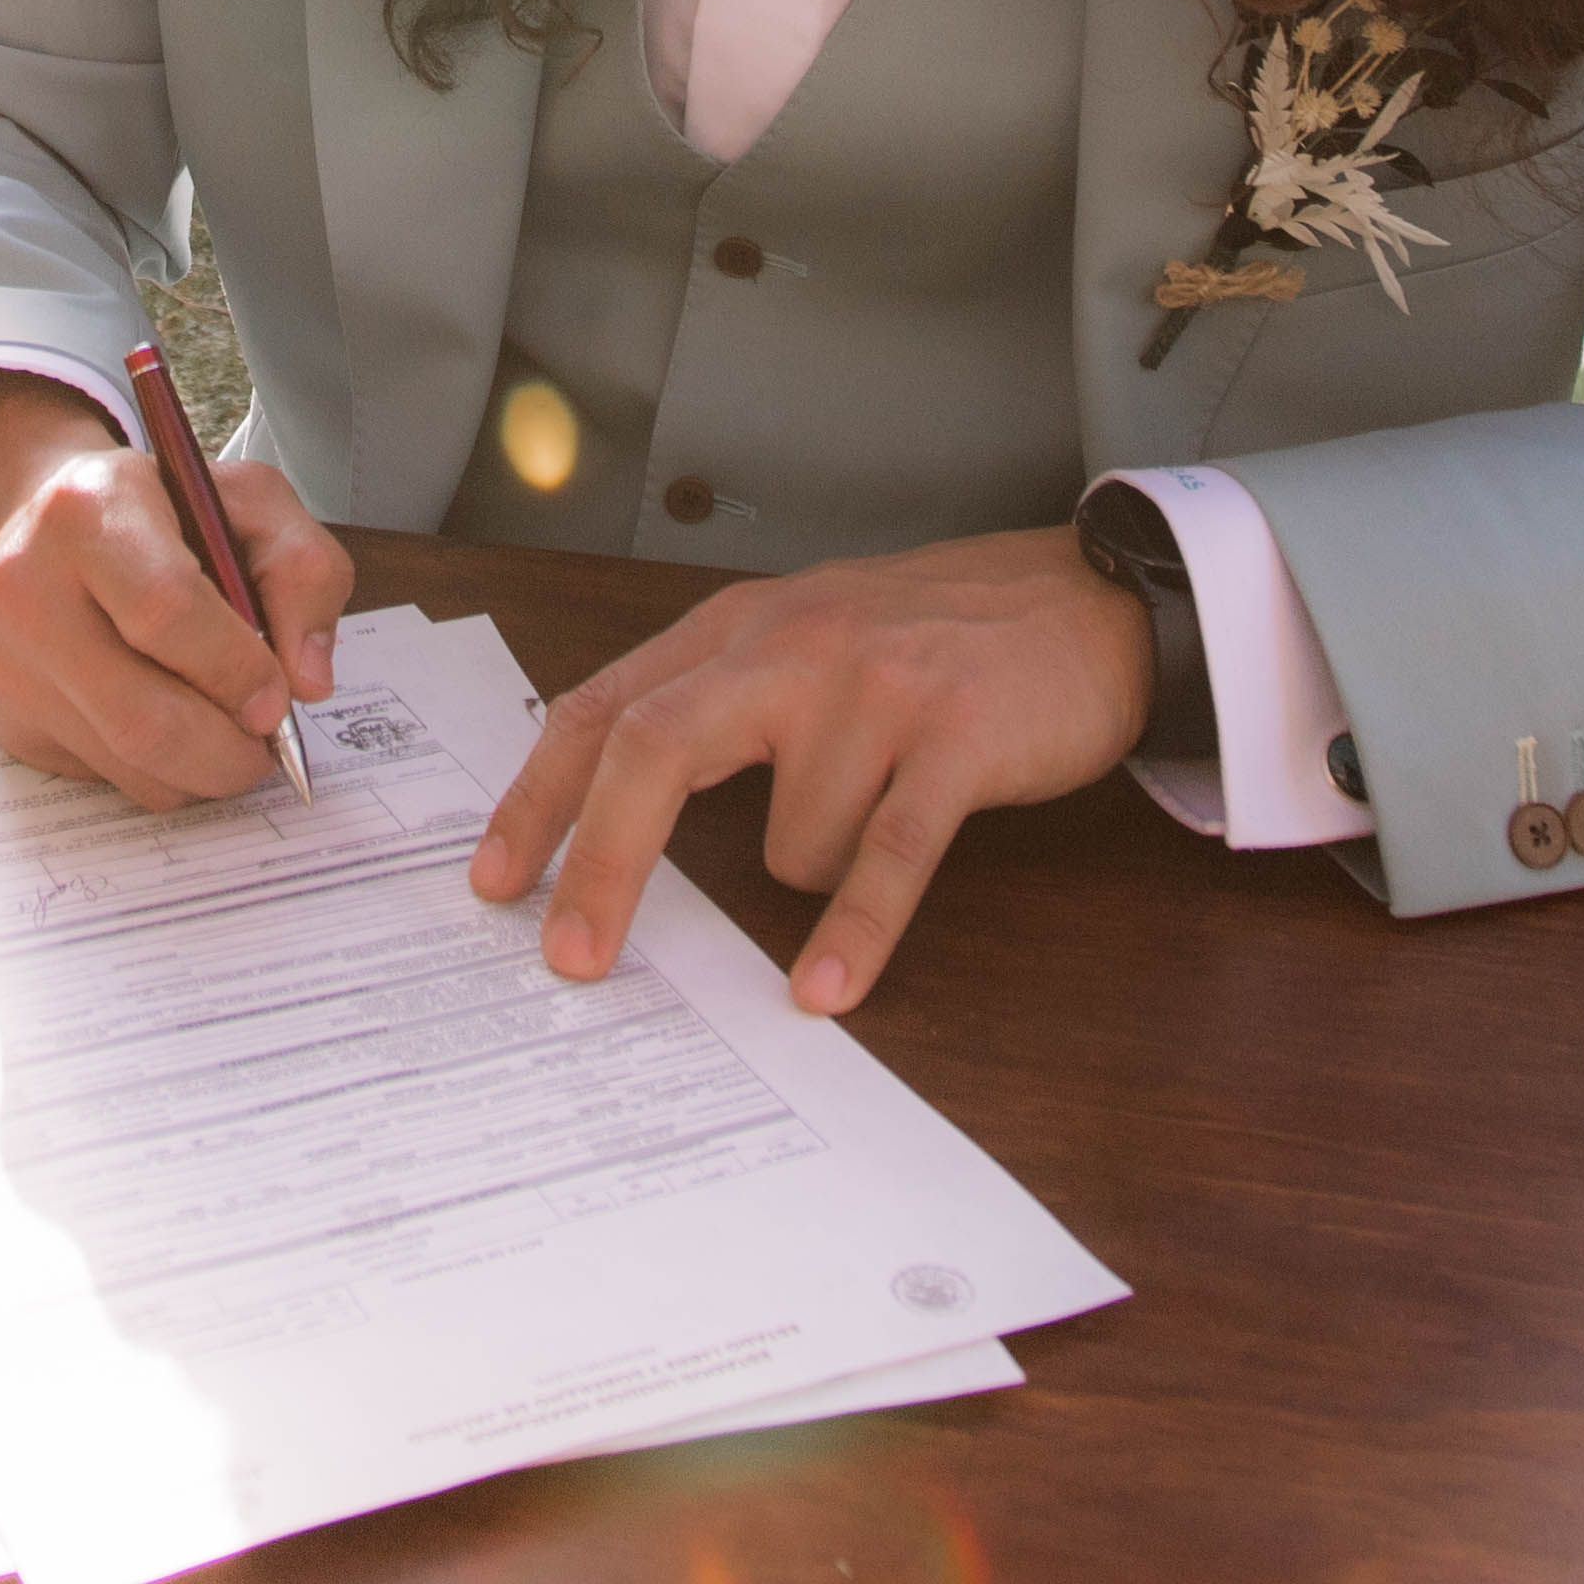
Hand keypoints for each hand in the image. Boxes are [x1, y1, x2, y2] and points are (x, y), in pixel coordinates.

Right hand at [0, 373, 351, 804]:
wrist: (42, 519)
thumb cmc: (160, 511)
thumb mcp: (250, 502)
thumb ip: (304, 572)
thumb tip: (307, 682)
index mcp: (89, 511)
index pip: (165, 611)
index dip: (236, 669)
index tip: (278, 696)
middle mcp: (26, 588)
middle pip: (143, 717)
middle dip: (229, 752)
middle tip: (266, 743)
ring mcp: (9, 662)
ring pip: (129, 764)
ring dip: (202, 770)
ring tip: (228, 728)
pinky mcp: (8, 718)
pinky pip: (105, 779)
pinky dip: (160, 770)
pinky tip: (170, 718)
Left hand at [472, 528, 1146, 1015]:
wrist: (1089, 596)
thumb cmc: (937, 634)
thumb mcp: (806, 637)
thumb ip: (717, 699)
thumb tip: (611, 804)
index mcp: (741, 628)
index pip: (605, 708)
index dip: (539, 796)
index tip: (495, 879)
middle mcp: (793, 648)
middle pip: (651, 751)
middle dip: (599, 861)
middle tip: (570, 957)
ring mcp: (875, 689)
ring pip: (791, 841)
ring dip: (825, 873)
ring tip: (890, 814)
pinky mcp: (957, 737)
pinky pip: (886, 855)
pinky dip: (854, 932)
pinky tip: (824, 988)